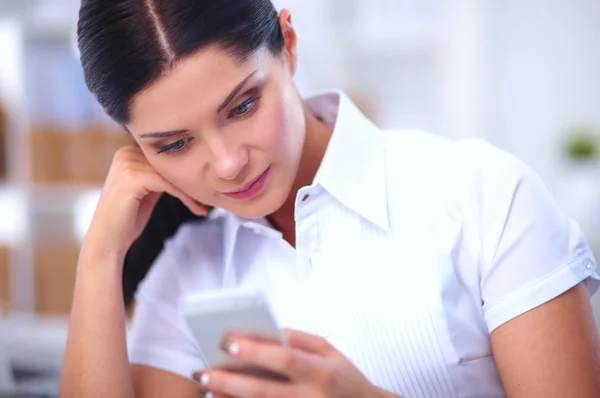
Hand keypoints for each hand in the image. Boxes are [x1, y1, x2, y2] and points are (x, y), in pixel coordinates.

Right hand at [83, 145, 206, 260]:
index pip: (166, 155)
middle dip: (191, 180)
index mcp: (128, 152)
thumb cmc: (128, 218)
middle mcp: (126, 153)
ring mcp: (127, 164)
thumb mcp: (148, 190)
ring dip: (191, 190)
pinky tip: (196, 208)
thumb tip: (189, 167)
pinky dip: (185, 197)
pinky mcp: (133, 178)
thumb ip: (161, 175)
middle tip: (210, 194)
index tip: (205, 185)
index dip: (186, 170)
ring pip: (172, 173)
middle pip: (170, 163)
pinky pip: (169, 184)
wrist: (108, 240)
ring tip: (204, 204)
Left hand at [193, 329, 394, 397]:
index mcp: (321, 372)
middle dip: (230, 380)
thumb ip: (302, 340)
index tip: (229, 341)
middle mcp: (311, 397)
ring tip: (207, 386)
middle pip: (263, 390)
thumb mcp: (332, 353)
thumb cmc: (347, 379)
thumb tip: (271, 331)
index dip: (256, 351)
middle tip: (202, 370)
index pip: (285, 359)